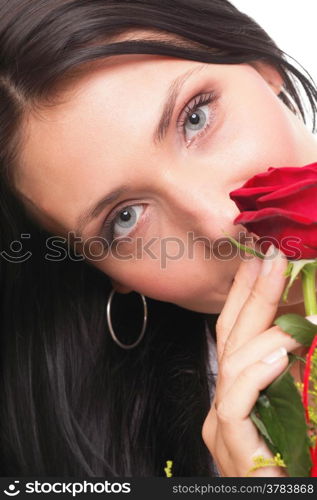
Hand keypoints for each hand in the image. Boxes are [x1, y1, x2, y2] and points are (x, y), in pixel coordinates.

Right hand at [201, 245, 301, 475]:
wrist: (291, 495)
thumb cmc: (298, 460)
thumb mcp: (298, 401)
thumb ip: (294, 367)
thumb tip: (305, 326)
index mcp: (236, 393)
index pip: (234, 334)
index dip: (245, 296)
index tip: (259, 263)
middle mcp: (222, 404)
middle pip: (229, 338)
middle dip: (251, 296)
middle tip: (271, 261)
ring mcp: (220, 425)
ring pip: (232, 364)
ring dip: (269, 333)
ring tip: (302, 319)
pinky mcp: (229, 444)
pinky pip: (235, 400)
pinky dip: (257, 373)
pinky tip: (280, 357)